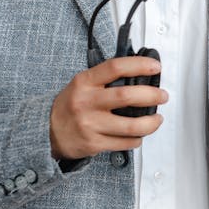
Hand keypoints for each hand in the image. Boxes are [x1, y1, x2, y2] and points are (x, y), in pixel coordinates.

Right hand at [49, 56, 167, 160]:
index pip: (115, 67)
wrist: (46, 131)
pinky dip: (138, 139)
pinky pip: (124, 143)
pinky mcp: (94, 144)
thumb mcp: (82, 84)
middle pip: (127, 96)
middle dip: (152, 95)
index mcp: (85, 82)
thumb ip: (106, 78)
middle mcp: (87, 102)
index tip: (156, 67)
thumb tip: (141, 72)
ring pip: (131, 126)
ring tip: (157, 118)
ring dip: (151, 122)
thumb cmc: (70, 105)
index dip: (139, 65)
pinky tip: (140, 134)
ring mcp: (90, 125)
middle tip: (162, 96)